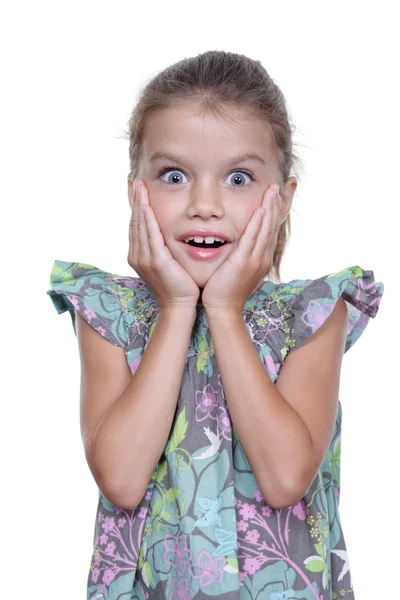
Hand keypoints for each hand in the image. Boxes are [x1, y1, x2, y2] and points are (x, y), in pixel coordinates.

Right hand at [128, 180, 199, 308]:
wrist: (180, 306)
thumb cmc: (179, 286)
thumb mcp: (168, 264)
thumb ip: (164, 248)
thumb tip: (167, 235)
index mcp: (138, 256)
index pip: (136, 226)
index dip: (136, 207)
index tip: (137, 191)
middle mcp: (137, 255)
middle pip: (135, 222)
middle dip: (135, 201)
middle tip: (135, 182)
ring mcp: (144, 258)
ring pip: (140, 225)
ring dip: (140, 204)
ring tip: (140, 186)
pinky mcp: (155, 261)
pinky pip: (150, 234)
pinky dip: (148, 218)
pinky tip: (148, 205)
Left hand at [202, 183, 281, 311]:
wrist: (223, 308)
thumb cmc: (226, 290)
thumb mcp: (237, 269)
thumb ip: (241, 256)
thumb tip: (240, 247)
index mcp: (261, 258)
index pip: (270, 230)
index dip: (273, 212)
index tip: (274, 196)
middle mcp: (262, 257)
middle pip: (272, 226)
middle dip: (275, 204)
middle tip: (277, 186)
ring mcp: (255, 259)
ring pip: (265, 229)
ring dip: (269, 207)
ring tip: (272, 190)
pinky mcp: (244, 262)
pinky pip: (253, 238)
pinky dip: (258, 222)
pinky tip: (261, 209)